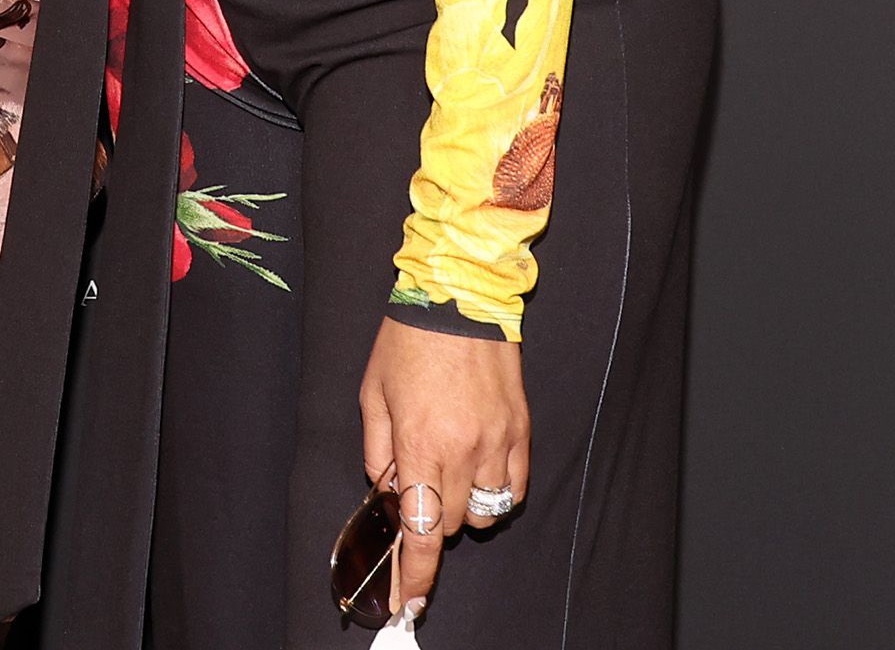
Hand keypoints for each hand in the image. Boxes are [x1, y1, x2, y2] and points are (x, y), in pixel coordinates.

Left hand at [357, 315, 529, 617]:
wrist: (459, 296)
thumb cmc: (408, 342)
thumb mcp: (373, 396)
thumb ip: (378, 451)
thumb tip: (386, 493)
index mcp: (420, 444)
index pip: (422, 530)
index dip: (417, 573)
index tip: (412, 599)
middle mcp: (463, 450)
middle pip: (453, 525)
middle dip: (431, 519)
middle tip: (418, 488)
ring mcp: (498, 442)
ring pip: (486, 512)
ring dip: (463, 505)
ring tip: (448, 470)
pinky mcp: (522, 431)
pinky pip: (514, 487)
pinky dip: (495, 490)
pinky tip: (477, 466)